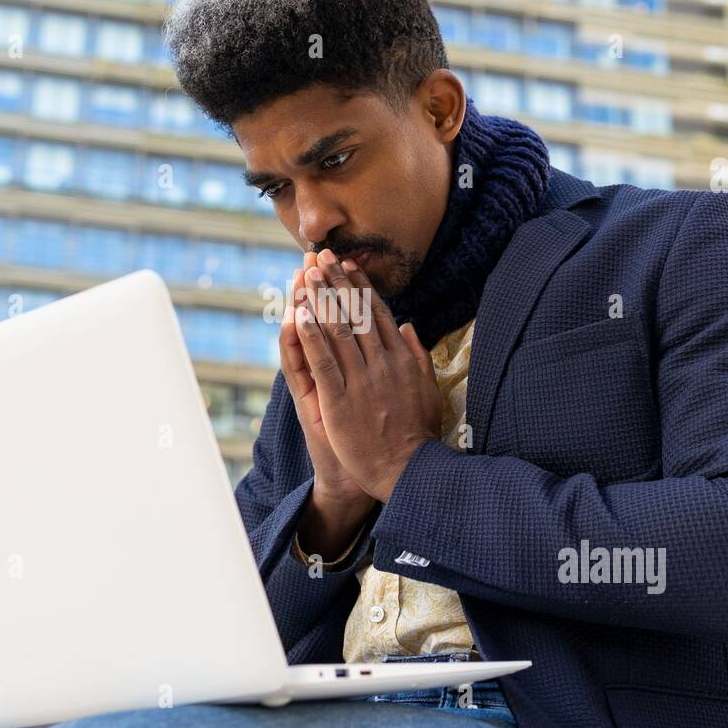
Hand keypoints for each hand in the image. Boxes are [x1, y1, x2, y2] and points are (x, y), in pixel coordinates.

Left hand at [293, 249, 442, 502]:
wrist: (408, 471)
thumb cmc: (418, 435)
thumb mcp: (429, 390)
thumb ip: (418, 356)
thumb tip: (411, 325)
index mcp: (402, 359)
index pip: (378, 313)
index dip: (360, 286)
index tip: (348, 264)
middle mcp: (382, 364)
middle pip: (355, 314)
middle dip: (336, 282)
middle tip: (321, 257)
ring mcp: (361, 381)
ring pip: (337, 331)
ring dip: (320, 299)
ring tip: (306, 274)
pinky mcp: (340, 400)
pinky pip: (322, 362)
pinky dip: (310, 336)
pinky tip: (299, 314)